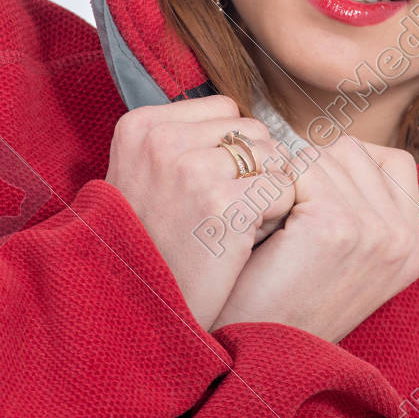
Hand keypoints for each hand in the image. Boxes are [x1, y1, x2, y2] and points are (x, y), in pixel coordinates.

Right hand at [103, 95, 294, 329]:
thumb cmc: (149, 244)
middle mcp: (163, 139)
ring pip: (274, 157)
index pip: (224, 109)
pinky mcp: (225, 202)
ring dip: (266, 192)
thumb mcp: (144, 176)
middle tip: (224, 212)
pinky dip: (275, 217)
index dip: (230, 151)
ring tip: (233, 226)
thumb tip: (245, 123)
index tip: (207, 188)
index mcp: (140, 125)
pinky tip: (244, 241)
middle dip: (253, 170)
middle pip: (253, 131)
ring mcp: (193, 168)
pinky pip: (283, 189)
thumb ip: (184, 141)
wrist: (135, 308)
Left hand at [208, 134, 418, 342]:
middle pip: (350, 151)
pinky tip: (261, 231)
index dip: (340, 168)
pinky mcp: (336, 226)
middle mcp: (403, 238)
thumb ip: (359, 206)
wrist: (252, 359)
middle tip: (283, 220)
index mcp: (413, 247)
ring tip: (273, 228)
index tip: (309, 199)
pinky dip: (269, 189)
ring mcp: (375, 231)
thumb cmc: (283, 307)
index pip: (390, 161)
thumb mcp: (344, 259)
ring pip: (320, 155)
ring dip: (286, 179)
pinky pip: (293, 169)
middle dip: (308, 171)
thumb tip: (331, 145)